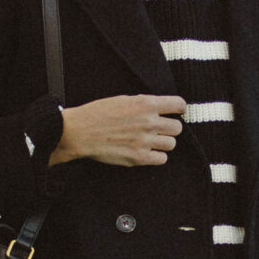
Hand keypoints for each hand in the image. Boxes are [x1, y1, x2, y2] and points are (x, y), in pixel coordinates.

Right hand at [50, 94, 187, 167]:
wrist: (79, 132)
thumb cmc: (98, 114)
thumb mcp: (123, 100)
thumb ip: (144, 104)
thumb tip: (160, 109)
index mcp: (146, 104)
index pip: (179, 105)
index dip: (178, 109)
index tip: (175, 112)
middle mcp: (149, 122)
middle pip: (178, 128)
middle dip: (169, 128)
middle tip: (159, 130)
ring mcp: (145, 141)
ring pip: (172, 144)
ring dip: (163, 143)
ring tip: (151, 141)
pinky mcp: (139, 157)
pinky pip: (162, 159)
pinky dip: (157, 156)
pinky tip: (147, 152)